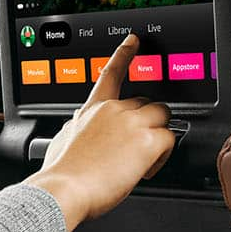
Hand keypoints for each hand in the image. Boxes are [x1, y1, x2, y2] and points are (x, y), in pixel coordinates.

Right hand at [21, 34, 174, 230]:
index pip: (111, 73)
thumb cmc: (60, 173)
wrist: (63, 190)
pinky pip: (169, 140)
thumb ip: (75, 128)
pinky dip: (162, 157)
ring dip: (158, 136)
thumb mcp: (62, 141)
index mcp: (92, 109)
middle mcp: (113, 110)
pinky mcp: (147, 141)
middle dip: (147, 122)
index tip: (133, 41)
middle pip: (147, 103)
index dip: (124, 54)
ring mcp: (132, 123)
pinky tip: (145, 170)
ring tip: (142, 161)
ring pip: (162, 117)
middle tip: (135, 148)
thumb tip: (75, 126)